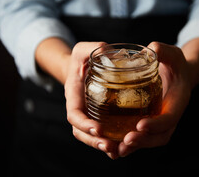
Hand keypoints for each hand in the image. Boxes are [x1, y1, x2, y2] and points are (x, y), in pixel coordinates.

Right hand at [64, 42, 119, 158]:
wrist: (81, 67)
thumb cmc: (81, 58)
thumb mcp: (82, 49)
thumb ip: (91, 48)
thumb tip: (105, 49)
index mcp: (73, 96)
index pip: (74, 114)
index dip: (84, 124)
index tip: (98, 129)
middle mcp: (80, 108)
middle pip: (82, 132)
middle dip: (95, 142)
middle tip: (111, 146)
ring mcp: (89, 114)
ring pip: (92, 137)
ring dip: (103, 146)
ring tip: (118, 151)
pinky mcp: (100, 116)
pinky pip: (103, 132)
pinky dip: (111, 141)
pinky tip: (124, 147)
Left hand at [117, 42, 191, 156]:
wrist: (176, 73)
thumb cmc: (174, 63)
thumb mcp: (172, 54)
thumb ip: (165, 51)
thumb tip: (152, 49)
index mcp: (178, 100)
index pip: (170, 117)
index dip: (157, 124)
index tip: (141, 125)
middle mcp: (171, 114)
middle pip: (161, 135)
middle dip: (144, 141)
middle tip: (127, 140)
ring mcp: (161, 120)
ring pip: (150, 140)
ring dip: (135, 147)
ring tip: (117, 149)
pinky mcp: (151, 121)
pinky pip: (142, 136)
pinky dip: (130, 143)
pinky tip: (114, 145)